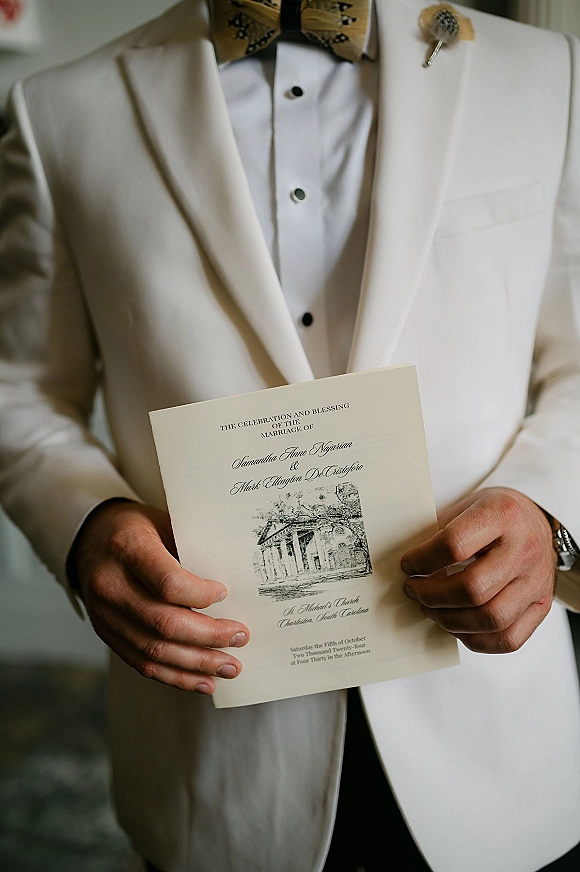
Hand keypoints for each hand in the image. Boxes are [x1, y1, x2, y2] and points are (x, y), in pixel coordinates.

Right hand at [72, 500, 249, 693]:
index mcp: (127, 548)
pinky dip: (176, 676)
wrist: (91, 540)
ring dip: (197, 664)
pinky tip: (204, 681)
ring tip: (230, 667)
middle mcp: (110, 585)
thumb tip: (234, 585)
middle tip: (241, 637)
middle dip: (209, 636)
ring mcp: (105, 615)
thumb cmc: (137, 529)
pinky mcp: (107, 634)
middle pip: (164, 623)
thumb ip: (190, 549)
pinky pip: (142, 664)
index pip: (168, 583)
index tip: (225, 594)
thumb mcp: (163, 522)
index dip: (201, 595)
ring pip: (154, 651)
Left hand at [401, 488, 556, 653]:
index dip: (422, 560)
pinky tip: (456, 625)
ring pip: (491, 619)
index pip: (455, 545)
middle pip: (473, 589)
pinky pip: (508, 639)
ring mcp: (537, 581)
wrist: (536, 519)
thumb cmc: (494, 515)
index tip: (407, 565)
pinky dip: (475, 639)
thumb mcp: (465, 507)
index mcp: (502, 514)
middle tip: (414, 590)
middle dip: (432, 595)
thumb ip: (437, 533)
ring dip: (450, 620)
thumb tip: (405, 566)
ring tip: (431, 608)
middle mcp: (525, 549)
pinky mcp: (542, 606)